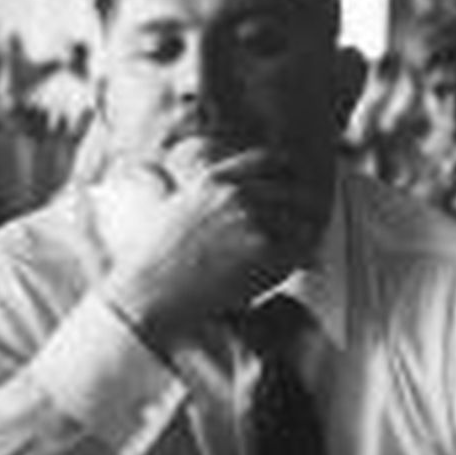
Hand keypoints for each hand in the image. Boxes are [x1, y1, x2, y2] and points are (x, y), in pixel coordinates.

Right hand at [99, 137, 329, 347]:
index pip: (270, 160)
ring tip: (293, 260)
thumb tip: (196, 184)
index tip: (299, 186)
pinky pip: (299, 253)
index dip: (291, 172)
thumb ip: (191, 192)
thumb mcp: (168, 208)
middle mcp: (235, 192)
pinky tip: (283, 274)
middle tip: (306, 234)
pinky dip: (297, 266)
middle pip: (294, 193)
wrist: (149, 293)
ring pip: (301, 224)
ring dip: (300, 243)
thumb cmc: (153, 262)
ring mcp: (250, 217)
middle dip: (303, 215)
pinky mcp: (262, 247)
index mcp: (215, 179)